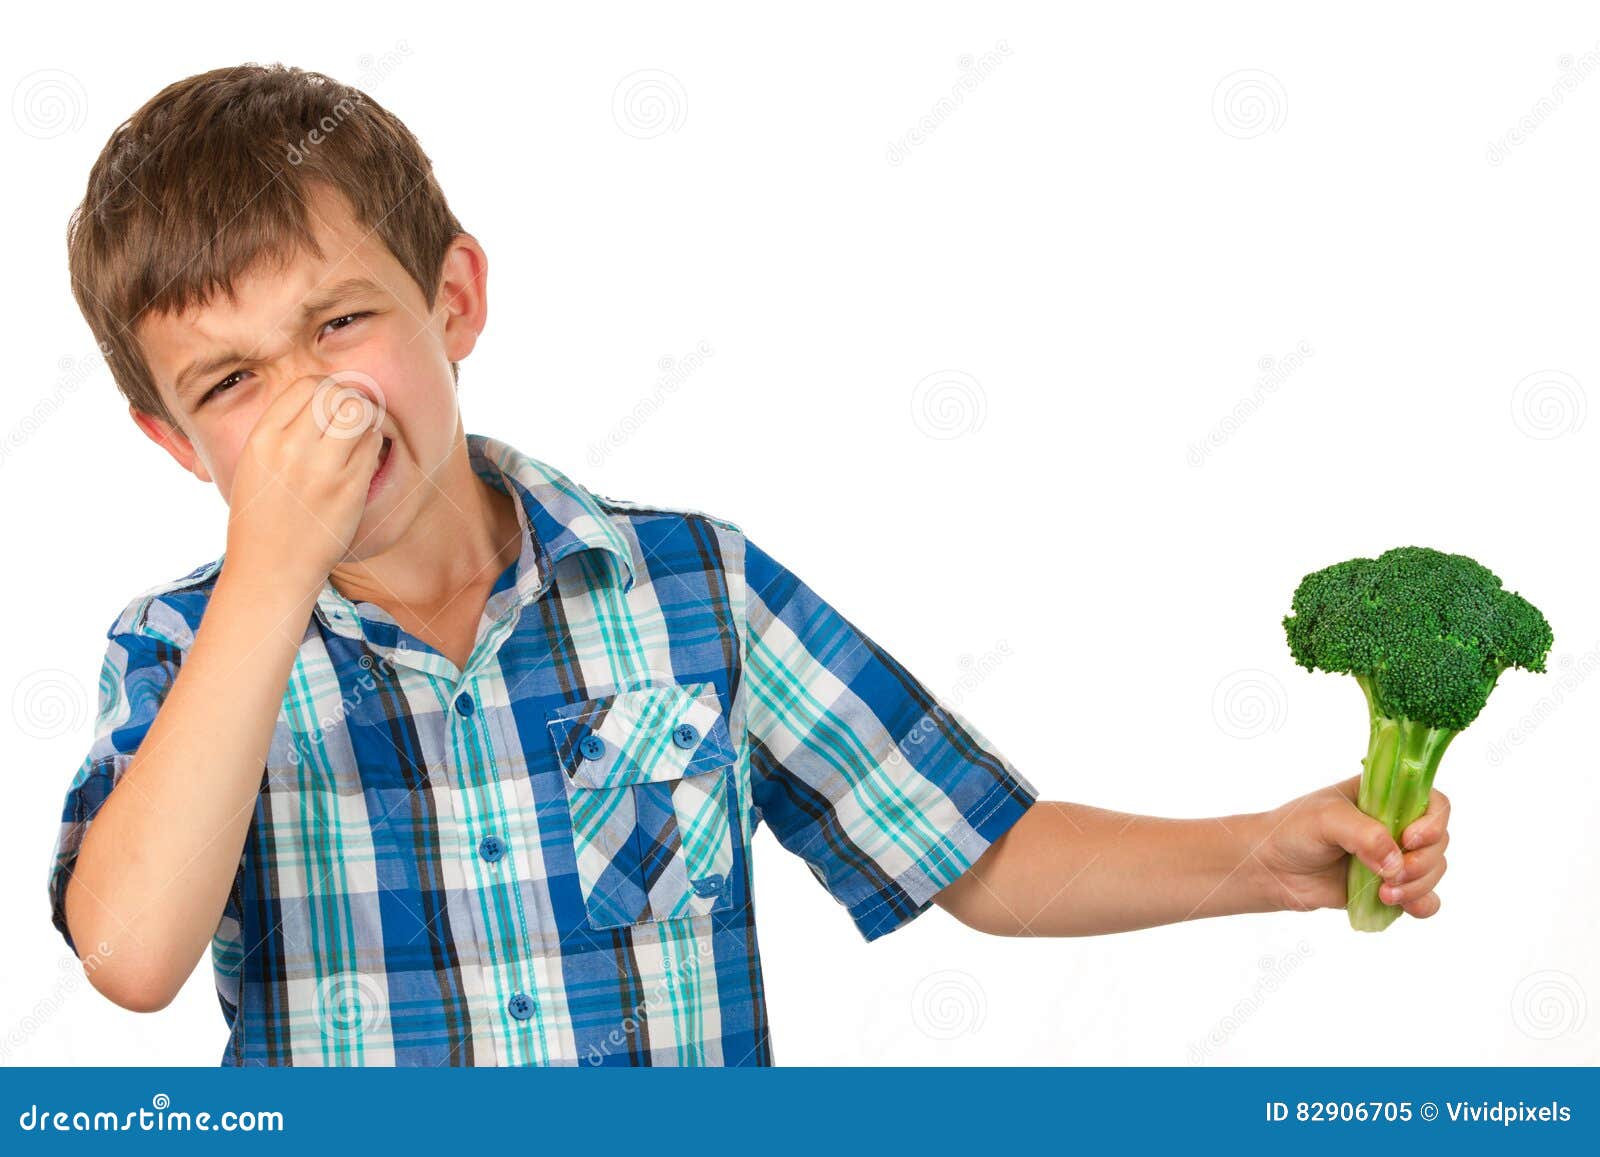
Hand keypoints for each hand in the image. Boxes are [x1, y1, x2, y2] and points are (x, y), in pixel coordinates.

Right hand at [224, 374, 386, 590]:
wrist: (270, 570)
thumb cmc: (262, 517)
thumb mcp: (253, 465)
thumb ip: (280, 430)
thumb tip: (319, 397)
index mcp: (263, 439)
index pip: (308, 386)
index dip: (326, 391)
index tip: (329, 408)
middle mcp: (291, 449)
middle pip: (338, 394)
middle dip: (350, 401)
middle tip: (351, 421)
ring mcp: (323, 470)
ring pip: (361, 415)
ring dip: (367, 422)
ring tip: (359, 439)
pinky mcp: (349, 490)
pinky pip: (373, 447)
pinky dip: (373, 447)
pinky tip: (362, 462)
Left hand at [1252, 775, 1450, 917]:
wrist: (1271, 868)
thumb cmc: (1294, 830)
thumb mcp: (1326, 819)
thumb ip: (1364, 835)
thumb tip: (1395, 862)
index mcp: (1385, 796)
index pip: (1433, 803)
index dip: (1433, 823)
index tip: (1410, 840)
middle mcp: (1396, 825)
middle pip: (1439, 842)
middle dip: (1423, 862)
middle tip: (1393, 875)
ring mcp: (1394, 857)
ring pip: (1434, 872)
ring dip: (1419, 886)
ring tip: (1384, 894)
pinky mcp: (1389, 887)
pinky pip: (1424, 899)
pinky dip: (1421, 904)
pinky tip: (1399, 905)